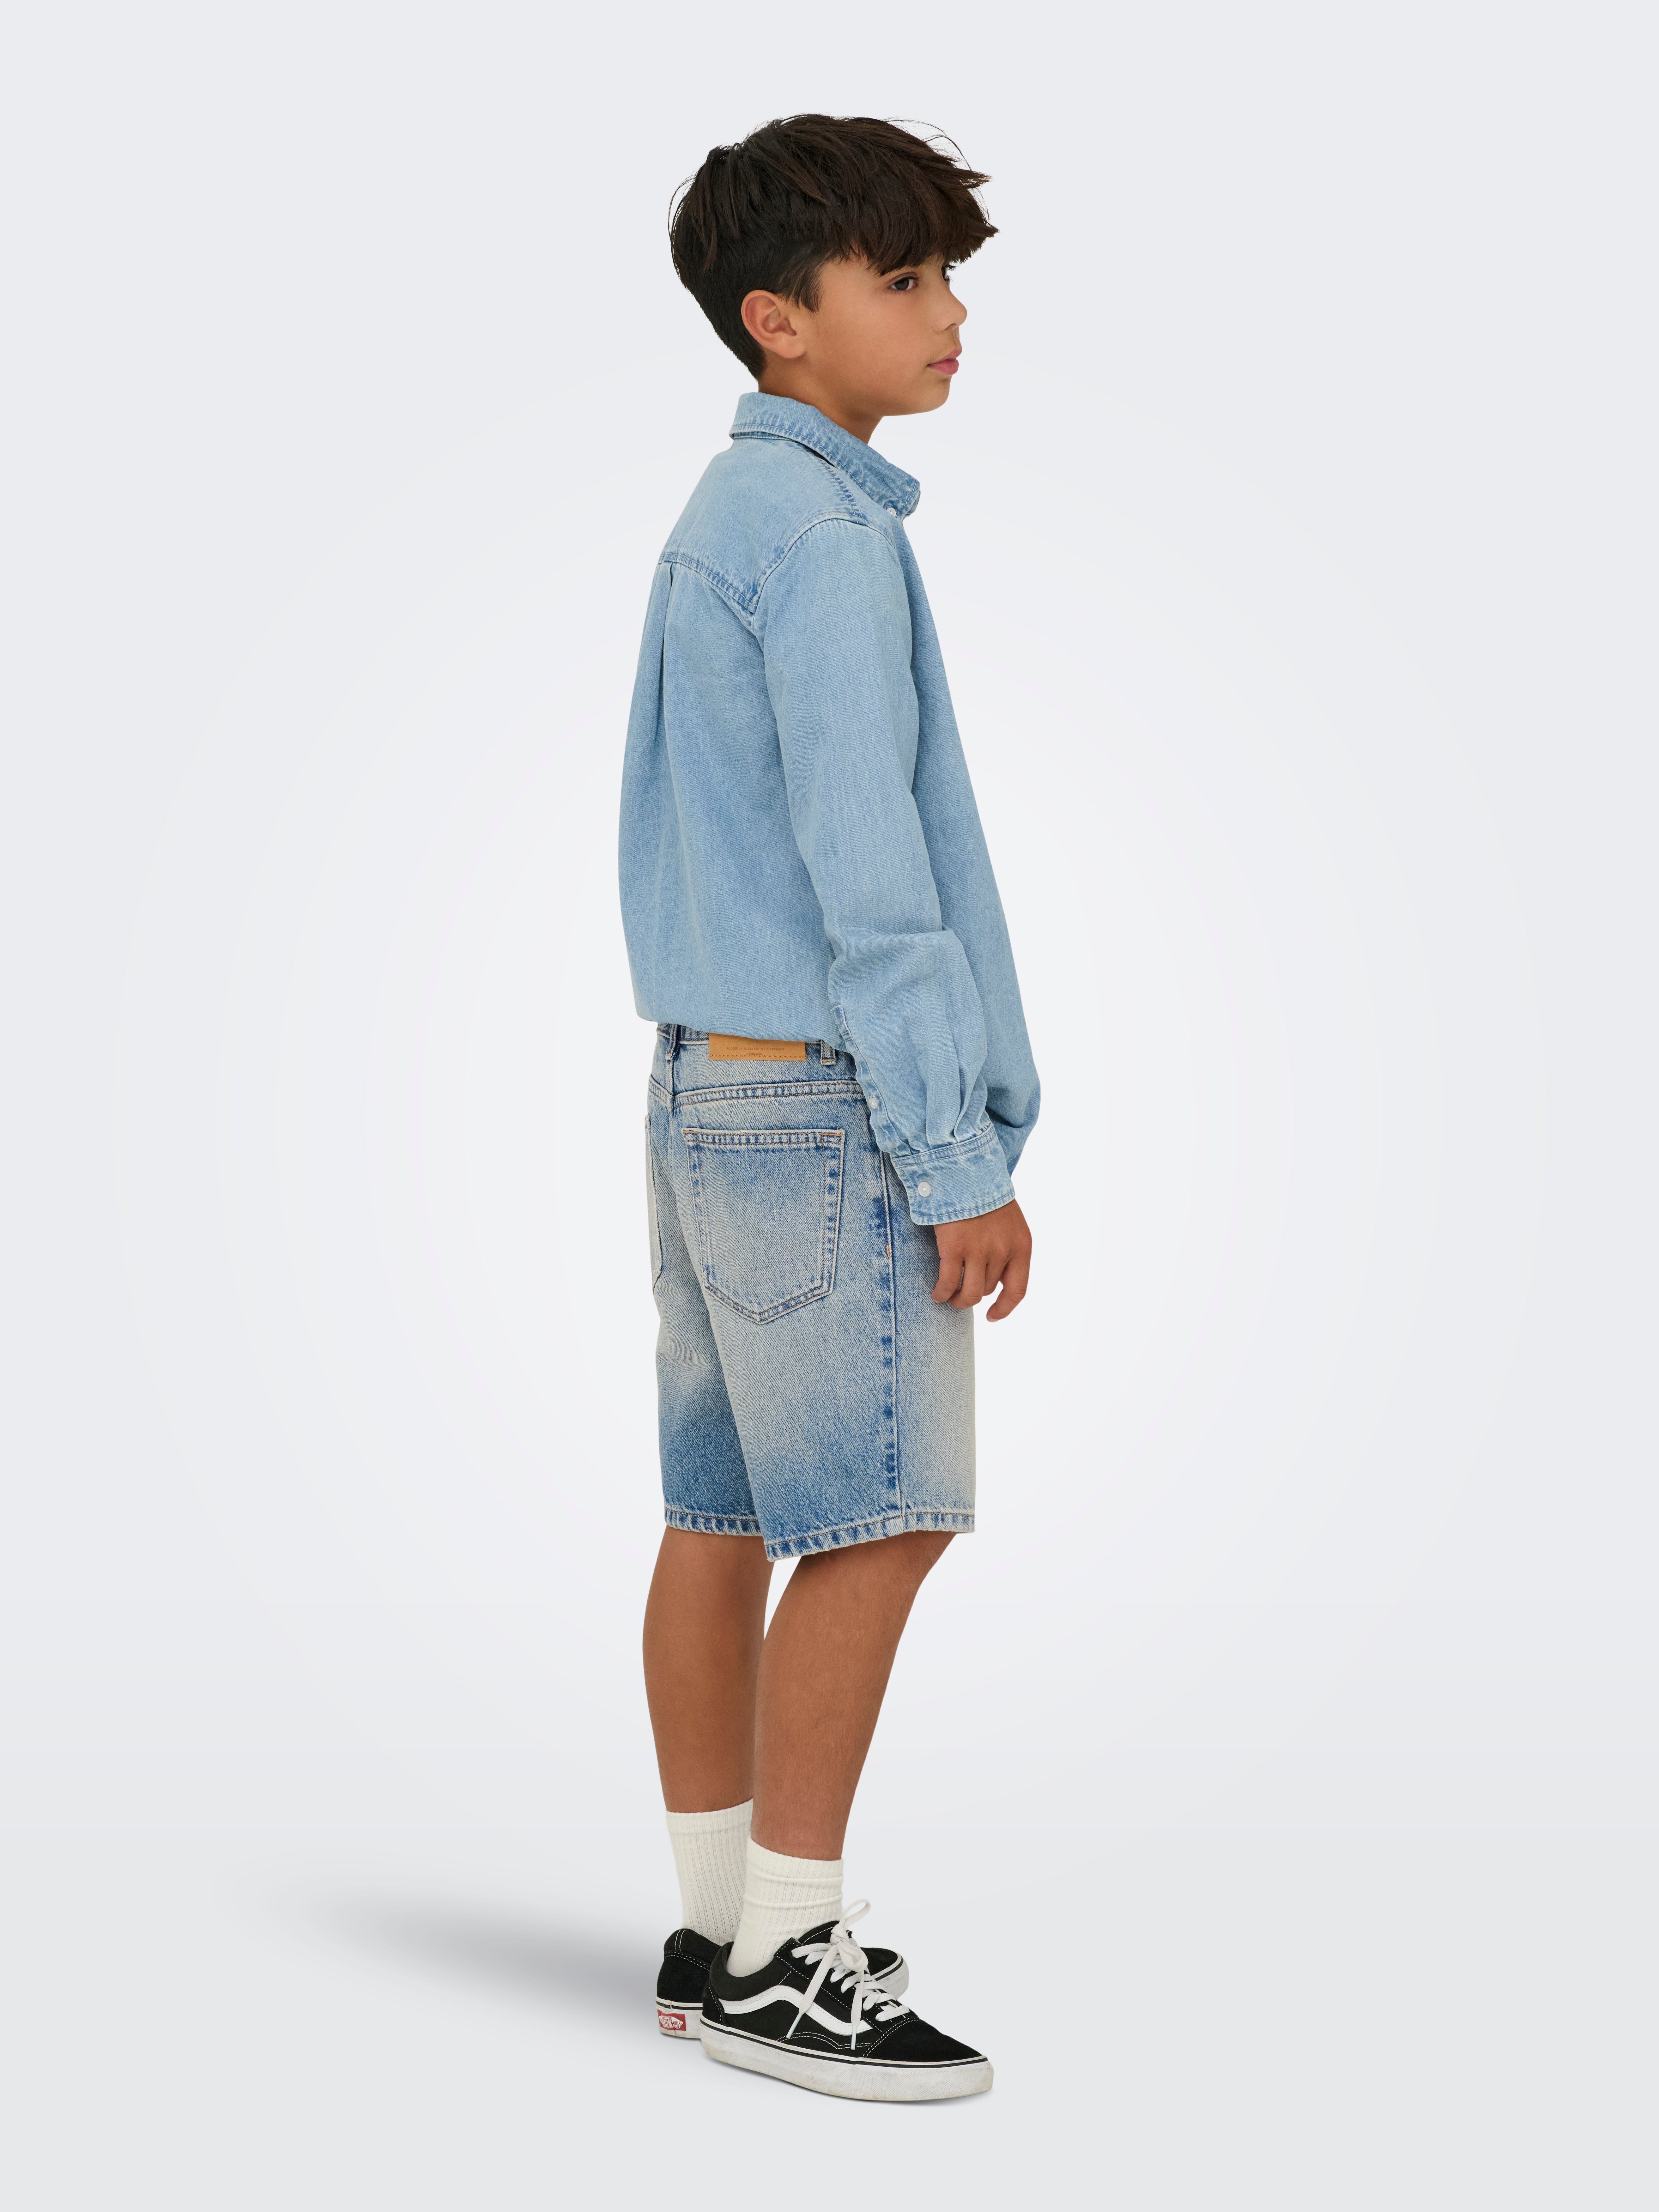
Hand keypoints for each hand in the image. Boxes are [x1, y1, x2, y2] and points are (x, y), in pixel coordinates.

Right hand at [930, 1199, 1031, 1320]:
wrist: (964, 1170)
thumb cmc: (984, 1194)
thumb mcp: (1008, 1222)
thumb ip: (1006, 1248)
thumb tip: (994, 1279)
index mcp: (1021, 1245)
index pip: (1018, 1290)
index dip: (1005, 1308)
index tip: (992, 1315)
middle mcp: (1003, 1251)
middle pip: (987, 1289)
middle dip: (973, 1294)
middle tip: (960, 1294)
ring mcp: (979, 1251)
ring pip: (969, 1293)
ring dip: (957, 1299)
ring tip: (948, 1298)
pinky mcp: (954, 1247)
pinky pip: (947, 1282)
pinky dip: (941, 1292)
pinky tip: (936, 1293)